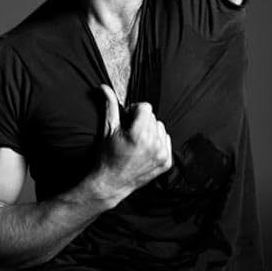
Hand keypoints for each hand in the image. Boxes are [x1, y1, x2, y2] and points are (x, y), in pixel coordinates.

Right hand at [96, 84, 171, 201]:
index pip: (146, 107)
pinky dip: (156, 141)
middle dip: (141, 120)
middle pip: (152, 116)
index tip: (127, 120)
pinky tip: (144, 148)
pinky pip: (165, 139)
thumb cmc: (107, 156)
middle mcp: (154, 145)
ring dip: (149, 130)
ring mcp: (162, 155)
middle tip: (129, 133)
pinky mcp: (167, 162)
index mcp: (140, 135)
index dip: (134, 110)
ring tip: (137, 141)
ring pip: (160, 127)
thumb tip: (104, 87)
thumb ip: (110, 105)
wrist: (111, 183)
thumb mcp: (108, 129)